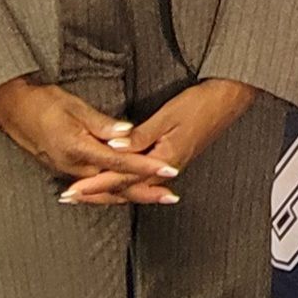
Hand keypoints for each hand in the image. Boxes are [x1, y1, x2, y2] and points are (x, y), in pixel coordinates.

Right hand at [0, 78, 180, 202]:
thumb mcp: (74, 106)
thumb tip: (126, 133)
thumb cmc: (42, 103)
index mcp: (77, 148)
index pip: (120, 161)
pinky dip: (114, 192)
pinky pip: (95, 187)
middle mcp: (73, 166)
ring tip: (158, 197)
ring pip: (106, 190)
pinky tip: (127, 194)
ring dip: (133, 195)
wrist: (12, 110)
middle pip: (116, 184)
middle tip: (172, 195)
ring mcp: (69, 171)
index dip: (146, 166)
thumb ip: (102, 123)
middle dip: (146, 191)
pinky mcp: (67, 170)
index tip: (169, 168)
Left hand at [59, 78, 260, 205]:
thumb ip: (140, 135)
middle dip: (96, 193)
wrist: (228, 100)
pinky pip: (142, 177)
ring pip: (133, 184)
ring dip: (107, 189)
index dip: (95, 184)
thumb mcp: (167, 116)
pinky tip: (115, 182)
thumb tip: (114, 147)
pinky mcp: (171, 159)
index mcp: (164, 160)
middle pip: (125, 187)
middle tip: (69, 197)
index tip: (73, 191)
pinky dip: (124, 182)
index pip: (122, 177)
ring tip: (84, 193)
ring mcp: (170, 164)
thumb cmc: (200, 104)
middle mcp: (166, 168)